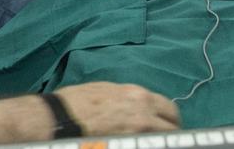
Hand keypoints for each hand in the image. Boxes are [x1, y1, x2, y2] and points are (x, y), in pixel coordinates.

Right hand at [53, 82, 179, 135]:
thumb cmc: (78, 102)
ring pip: (164, 139)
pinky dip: (147, 144)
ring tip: (149, 141)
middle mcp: (144, 111)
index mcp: (138, 96)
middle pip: (172, 126)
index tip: (165, 126)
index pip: (169, 109)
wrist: (60, 117)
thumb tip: (137, 109)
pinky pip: (148, 144)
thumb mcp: (107, 91)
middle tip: (163, 139)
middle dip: (170, 133)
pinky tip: (138, 143)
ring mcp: (138, 131)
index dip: (168, 120)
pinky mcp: (130, 143)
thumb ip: (128, 101)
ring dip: (159, 140)